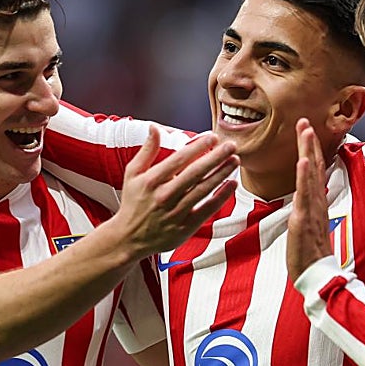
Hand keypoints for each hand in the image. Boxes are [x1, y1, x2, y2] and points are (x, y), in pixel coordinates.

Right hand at [113, 126, 237, 256]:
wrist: (129, 238)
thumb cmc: (133, 202)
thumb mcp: (133, 174)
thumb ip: (147, 150)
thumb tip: (155, 127)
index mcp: (151, 181)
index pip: (179, 159)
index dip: (198, 146)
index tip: (212, 136)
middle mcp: (164, 196)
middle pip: (195, 173)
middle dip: (215, 157)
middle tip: (231, 145)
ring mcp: (175, 213)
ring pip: (203, 190)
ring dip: (221, 173)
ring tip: (234, 160)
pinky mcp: (185, 228)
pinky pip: (207, 210)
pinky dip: (221, 197)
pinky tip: (231, 184)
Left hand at [286, 118, 332, 280]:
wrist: (317, 276)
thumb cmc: (311, 255)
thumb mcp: (309, 228)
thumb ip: (311, 211)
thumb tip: (311, 199)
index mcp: (315, 204)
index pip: (314, 171)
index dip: (310, 150)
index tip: (305, 130)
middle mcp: (315, 203)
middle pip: (314, 166)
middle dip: (309, 143)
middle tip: (303, 120)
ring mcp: (310, 210)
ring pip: (310, 175)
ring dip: (308, 151)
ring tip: (306, 130)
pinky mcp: (303, 220)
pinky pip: (305, 195)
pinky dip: (305, 176)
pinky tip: (304, 160)